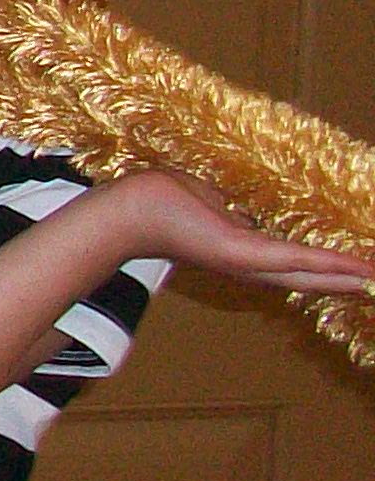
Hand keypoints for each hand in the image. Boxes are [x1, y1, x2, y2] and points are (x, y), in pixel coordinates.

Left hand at [110, 170, 374, 293]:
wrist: (128, 209)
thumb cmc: (163, 199)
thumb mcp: (212, 202)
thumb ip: (236, 211)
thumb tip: (247, 209)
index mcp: (242, 251)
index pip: (294, 263)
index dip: (328, 269)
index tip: (360, 271)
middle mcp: (248, 263)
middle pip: (309, 276)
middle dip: (345, 280)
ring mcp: (246, 261)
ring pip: (309, 273)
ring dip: (348, 277)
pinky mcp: (241, 253)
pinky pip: (296, 259)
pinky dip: (330, 266)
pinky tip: (359, 272)